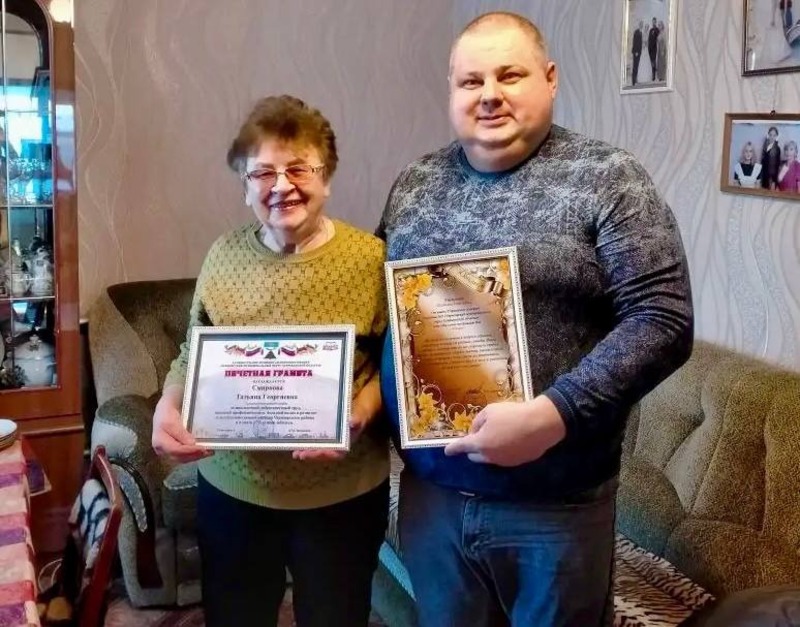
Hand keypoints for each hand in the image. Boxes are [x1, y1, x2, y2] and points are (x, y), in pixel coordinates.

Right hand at [152, 392, 212, 462]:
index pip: (175, 450)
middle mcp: (162, 449)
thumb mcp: (173, 419)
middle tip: (208, 451)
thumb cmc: (167, 412)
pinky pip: (184, 456)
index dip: (189, 451)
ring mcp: (167, 451)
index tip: (203, 448)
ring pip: (182, 459)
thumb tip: (191, 444)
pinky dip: (194, 455)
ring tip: (208, 452)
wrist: (164, 408)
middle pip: (179, 457)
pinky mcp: (173, 451)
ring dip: (196, 456)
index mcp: (159, 441)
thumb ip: (181, 433)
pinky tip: (203, 451)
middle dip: (194, 455)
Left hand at [292, 413, 367, 460]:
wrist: (359, 409)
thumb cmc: (360, 413)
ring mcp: (330, 441)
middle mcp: (337, 445)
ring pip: (317, 451)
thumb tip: (352, 422)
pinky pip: (314, 443)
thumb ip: (359, 418)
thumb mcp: (361, 414)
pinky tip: (295, 443)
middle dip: (312, 456)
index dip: (327, 455)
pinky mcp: (323, 436)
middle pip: (324, 455)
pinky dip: (305, 444)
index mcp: (346, 442)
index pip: (337, 454)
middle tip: (300, 455)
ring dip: (306, 453)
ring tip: (296, 453)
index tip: (318, 453)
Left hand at [443, 396, 565, 466]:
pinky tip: (512, 439)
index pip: (462, 447)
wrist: (541, 424)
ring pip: (489, 458)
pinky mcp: (517, 463)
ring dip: (489, 449)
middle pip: (474, 455)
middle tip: (482, 433)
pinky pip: (504, 458)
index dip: (453, 449)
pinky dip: (503, 451)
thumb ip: (478, 421)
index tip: (447, 451)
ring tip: (500, 433)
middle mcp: (490, 457)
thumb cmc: (513, 414)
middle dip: (473, 447)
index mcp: (480, 443)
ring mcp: (504, 462)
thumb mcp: (490, 411)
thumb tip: (476, 431)